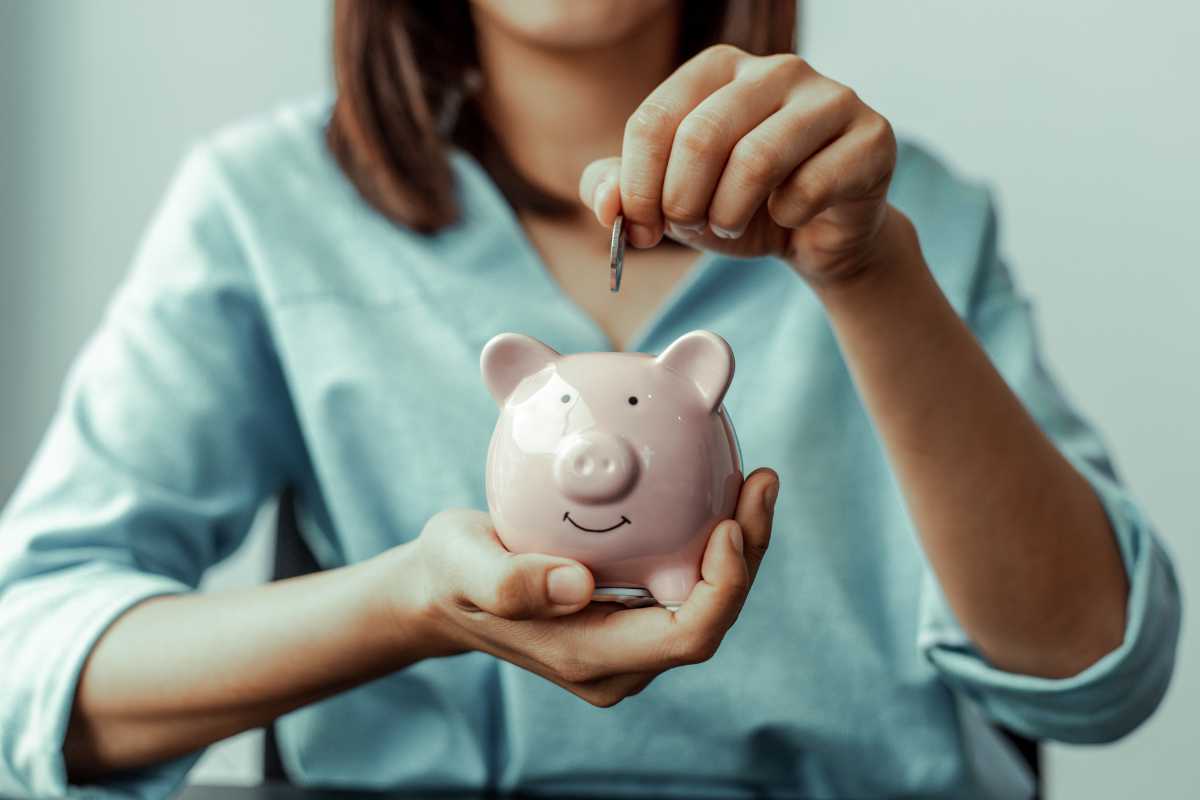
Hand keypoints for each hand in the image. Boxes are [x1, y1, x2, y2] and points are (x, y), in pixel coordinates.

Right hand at [389, 468, 778, 706]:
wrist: (443, 592)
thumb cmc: (450, 575)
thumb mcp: (460, 566)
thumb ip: (508, 582)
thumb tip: (579, 585)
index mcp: (588, 657)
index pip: (686, 636)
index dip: (724, 587)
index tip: (729, 523)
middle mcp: (618, 662)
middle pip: (710, 618)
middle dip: (747, 555)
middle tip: (760, 481)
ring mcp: (626, 645)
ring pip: (705, 602)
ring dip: (738, 546)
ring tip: (753, 481)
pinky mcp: (626, 619)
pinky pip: (686, 585)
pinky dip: (709, 543)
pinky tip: (716, 492)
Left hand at [579, 45, 899, 285]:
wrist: (813, 237)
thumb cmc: (736, 206)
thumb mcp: (666, 200)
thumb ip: (618, 190)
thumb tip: (606, 203)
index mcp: (719, 67)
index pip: (654, 121)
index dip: (638, 188)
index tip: (640, 228)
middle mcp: (776, 68)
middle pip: (701, 136)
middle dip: (682, 202)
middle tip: (690, 228)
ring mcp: (830, 97)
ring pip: (756, 159)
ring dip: (729, 213)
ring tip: (730, 225)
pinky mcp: (870, 137)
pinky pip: (810, 187)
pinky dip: (786, 219)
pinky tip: (788, 218)